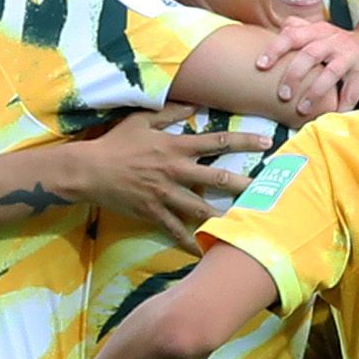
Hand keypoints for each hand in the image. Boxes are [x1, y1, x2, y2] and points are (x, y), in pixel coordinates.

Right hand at [58, 107, 265, 245]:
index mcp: (176, 146)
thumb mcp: (141, 120)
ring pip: (202, 207)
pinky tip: (205, 252)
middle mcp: (175, 170)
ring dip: (225, 216)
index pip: (218, 141)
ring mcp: (165, 194)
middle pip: (218, 177)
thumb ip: (170, 113)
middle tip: (269, 190)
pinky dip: (190, 243)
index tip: (268, 141)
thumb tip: (194, 107)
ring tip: (247, 223)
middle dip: (246, 184)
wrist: (89, 170)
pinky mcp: (153, 212)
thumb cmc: (116, 143)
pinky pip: (176, 230)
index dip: (245, 140)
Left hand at [269, 19, 358, 117]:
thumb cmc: (340, 44)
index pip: (292, 35)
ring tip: (302, 109)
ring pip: (330, 73)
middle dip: (293, 75)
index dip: (275, 49)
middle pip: (309, 54)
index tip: (260, 66)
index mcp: (317, 30)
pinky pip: (352, 91)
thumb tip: (270, 32)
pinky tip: (331, 116)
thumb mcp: (319, 31)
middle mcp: (333, 40)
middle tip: (282, 95)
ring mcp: (350, 55)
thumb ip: (296, 28)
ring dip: (314, 93)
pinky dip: (341, 105)